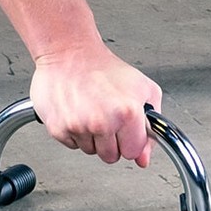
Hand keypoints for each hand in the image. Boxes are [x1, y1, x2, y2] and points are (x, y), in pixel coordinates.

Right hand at [29, 43, 162, 166]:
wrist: (70, 52)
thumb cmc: (104, 67)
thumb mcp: (143, 88)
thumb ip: (151, 125)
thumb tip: (144, 157)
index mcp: (127, 112)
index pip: (134, 152)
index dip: (132, 141)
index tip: (128, 131)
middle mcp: (102, 122)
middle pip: (111, 157)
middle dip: (112, 142)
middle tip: (108, 118)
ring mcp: (79, 127)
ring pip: (91, 151)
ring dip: (93, 137)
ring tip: (92, 111)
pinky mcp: (58, 129)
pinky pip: (72, 145)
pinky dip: (76, 133)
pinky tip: (78, 112)